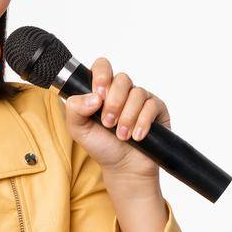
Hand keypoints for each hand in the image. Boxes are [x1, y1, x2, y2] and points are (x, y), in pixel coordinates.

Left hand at [61, 56, 172, 178]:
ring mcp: (140, 99)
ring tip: (121, 135)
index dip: (101, 76)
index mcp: (102, 90)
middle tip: (107, 123)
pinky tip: (136, 136)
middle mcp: (122, 91)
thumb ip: (75, 109)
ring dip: (127, 116)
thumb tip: (93, 97)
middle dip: (113, 103)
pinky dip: (142, 122)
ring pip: (137, 93)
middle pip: (122, 79)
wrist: (123, 166)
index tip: (99, 95)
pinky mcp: (157, 109)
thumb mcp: (78, 129)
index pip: (102, 66)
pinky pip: (152, 105)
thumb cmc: (101, 145)